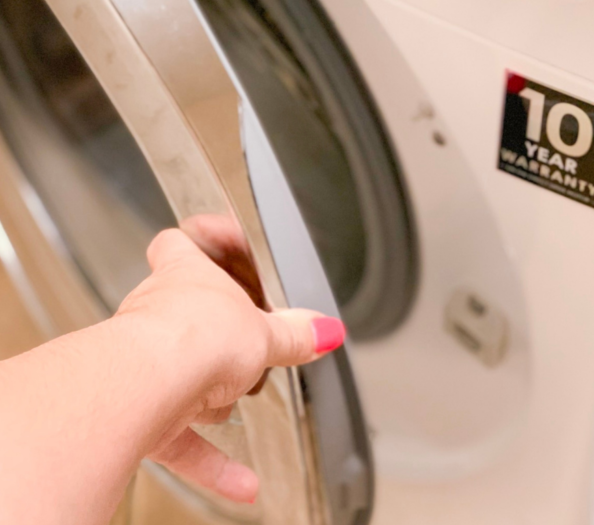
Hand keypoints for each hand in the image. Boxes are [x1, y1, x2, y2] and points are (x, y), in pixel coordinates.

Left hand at [116, 224, 344, 504]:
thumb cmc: (191, 336)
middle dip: (214, 336)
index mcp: (183, 274)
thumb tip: (323, 329)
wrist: (146, 386)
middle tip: (246, 347)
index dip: (200, 243)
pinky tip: (243, 481)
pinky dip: (212, 460)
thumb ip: (294, 335)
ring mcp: (143, 362)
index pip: (181, 243)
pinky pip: (181, 439)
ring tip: (239, 405)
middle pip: (182, 314)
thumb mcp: (265, 333)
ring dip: (210, 399)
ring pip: (179, 378)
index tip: (223, 247)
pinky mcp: (141, 414)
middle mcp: (155, 312)